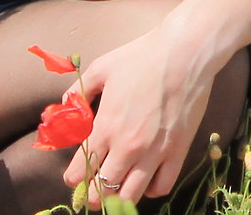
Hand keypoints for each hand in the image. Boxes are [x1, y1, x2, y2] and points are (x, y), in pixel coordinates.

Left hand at [64, 26, 221, 207]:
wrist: (184, 53)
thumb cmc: (141, 57)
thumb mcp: (101, 68)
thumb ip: (78, 91)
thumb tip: (65, 106)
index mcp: (105, 127)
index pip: (80, 171)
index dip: (73, 178)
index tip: (74, 177)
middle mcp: (127, 147)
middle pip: (102, 190)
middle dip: (93, 195)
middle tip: (93, 189)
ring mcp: (154, 152)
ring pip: (130, 195)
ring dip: (119, 197)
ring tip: (117, 189)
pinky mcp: (177, 152)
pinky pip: (161, 187)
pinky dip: (150, 190)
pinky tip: (146, 179)